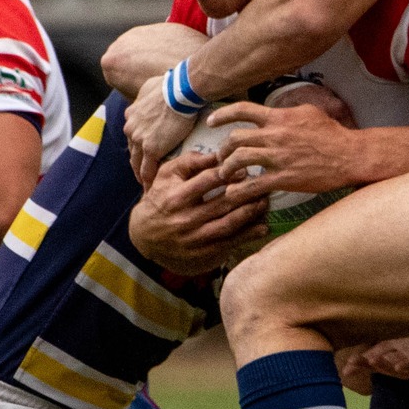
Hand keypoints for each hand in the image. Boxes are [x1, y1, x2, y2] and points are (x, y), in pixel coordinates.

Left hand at [127, 76, 197, 184]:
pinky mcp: (151, 149)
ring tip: (146, 185)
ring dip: (140, 174)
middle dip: (137, 163)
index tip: (143, 153)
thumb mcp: (150, 86)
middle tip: (143, 174)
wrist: (180, 91)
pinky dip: (148, 180)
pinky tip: (151, 188)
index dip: (138, 146)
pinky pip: (147, 169)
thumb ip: (146, 96)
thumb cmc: (171, 85)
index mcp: (131, 115)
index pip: (132, 135)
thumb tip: (151, 95)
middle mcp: (131, 128)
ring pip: (136, 162)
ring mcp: (139, 140)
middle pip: (132, 151)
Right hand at [129, 151, 268, 274]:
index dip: (230, 174)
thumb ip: (190, 161)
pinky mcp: (201, 254)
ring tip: (265, 203)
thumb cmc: (160, 198)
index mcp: (176, 196)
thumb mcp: (167, 175)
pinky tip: (262, 227)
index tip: (245, 170)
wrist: (143, 235)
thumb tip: (218, 154)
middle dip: (247, 193)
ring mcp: (194, 239)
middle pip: (222, 204)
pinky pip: (228, 244)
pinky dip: (247, 236)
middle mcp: (185, 219)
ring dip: (250, 214)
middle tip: (264, 186)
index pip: (208, 181)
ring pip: (228, 225)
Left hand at [210, 92, 361, 198]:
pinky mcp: (283, 178)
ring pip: (238, 160)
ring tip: (225, 175)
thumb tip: (273, 111)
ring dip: (226, 168)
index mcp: (279, 118)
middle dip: (222, 149)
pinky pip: (253, 185)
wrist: (350, 155)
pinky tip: (233, 194)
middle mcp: (274, 136)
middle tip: (220, 157)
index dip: (222, 115)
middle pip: (235, 138)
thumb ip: (286, 112)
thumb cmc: (332, 134)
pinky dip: (238, 190)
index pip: (242, 110)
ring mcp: (277, 158)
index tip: (211, 121)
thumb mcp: (308, 113)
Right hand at [337, 337, 408, 392]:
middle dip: (370, 366)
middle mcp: (407, 358)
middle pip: (386, 367)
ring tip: (372, 361)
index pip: (375, 360)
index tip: (345, 368)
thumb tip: (352, 342)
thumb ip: (377, 336)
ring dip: (386, 367)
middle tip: (355, 362)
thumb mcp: (394, 327)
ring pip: (402, 368)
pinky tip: (399, 365)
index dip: (361, 365)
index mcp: (396, 352)